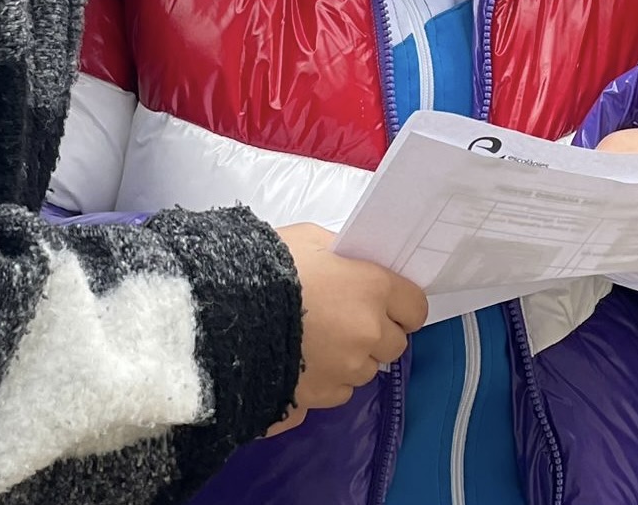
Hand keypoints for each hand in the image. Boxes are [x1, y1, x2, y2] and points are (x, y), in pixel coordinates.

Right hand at [275, 223, 427, 424]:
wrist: (221, 314)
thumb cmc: (267, 267)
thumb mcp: (311, 241)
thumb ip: (344, 258)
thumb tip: (354, 267)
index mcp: (374, 289)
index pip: (416, 307)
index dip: (402, 306)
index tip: (386, 303)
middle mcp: (368, 333)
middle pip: (395, 345)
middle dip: (377, 335)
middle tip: (346, 322)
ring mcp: (345, 369)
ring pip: (365, 371)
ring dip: (352, 360)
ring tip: (318, 343)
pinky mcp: (319, 397)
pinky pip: (338, 391)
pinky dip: (328, 380)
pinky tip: (303, 363)